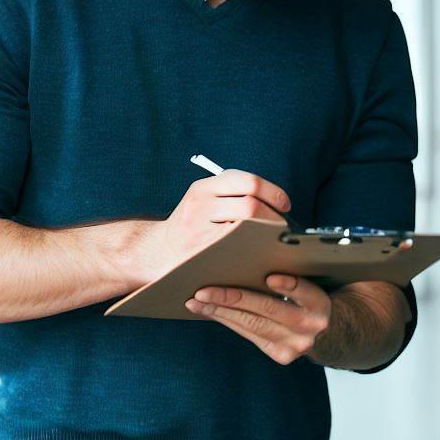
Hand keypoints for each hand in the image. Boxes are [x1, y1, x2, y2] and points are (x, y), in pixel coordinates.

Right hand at [127, 170, 291, 288]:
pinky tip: (260, 256)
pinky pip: (235, 251)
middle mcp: (199, 204)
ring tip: (274, 243)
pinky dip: (253, 252)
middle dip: (273, 217)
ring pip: (245, 229)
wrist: (154, 252)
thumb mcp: (202, 201)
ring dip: (266, 236)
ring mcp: (198, 230)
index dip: (272, 192)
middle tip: (282, 229)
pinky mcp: (199, 253)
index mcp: (203, 187)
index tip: (285, 205)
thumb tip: (277, 205)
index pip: (247, 182)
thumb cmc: (190, 227)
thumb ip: (231, 196)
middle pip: (250, 205)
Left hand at [185, 274, 331, 364]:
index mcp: (322, 304)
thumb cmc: (312, 297)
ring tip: (196, 303)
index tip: (271, 278)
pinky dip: (228, 320)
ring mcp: (295, 345)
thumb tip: (254, 258)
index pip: (306, 292)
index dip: (289, 286)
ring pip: (252, 325)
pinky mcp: (281, 355)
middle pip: (268, 310)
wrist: (331, 333)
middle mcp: (311, 327)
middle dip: (232, 299)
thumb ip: (295, 274)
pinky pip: (249, 334)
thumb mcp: (314, 283)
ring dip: (220, 312)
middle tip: (203, 292)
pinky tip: (210, 312)